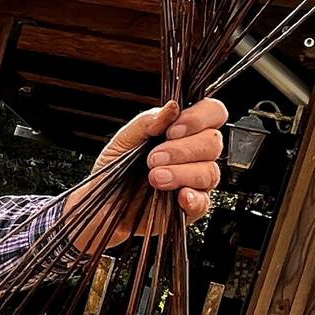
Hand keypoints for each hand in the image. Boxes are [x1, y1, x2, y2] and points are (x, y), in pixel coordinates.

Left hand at [67, 98, 225, 249]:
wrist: (100, 205)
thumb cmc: (113, 172)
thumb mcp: (123, 141)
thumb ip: (147, 122)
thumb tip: (172, 106)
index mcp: (182, 133)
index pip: (212, 113)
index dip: (200, 118)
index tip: (173, 130)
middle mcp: (193, 156)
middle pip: (213, 143)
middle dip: (183, 149)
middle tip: (153, 159)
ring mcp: (194, 183)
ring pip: (209, 172)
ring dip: (181, 172)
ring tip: (154, 177)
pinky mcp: (189, 209)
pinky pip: (204, 203)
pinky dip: (193, 198)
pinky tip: (178, 195)